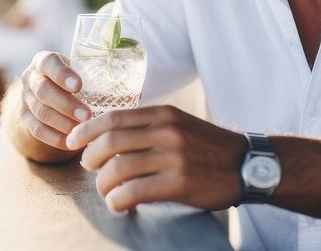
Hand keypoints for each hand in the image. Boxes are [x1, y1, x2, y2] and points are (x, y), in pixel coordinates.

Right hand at [18, 51, 92, 150]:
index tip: (79, 85)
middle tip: (87, 115)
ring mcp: (25, 100)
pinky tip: (72, 143)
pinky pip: (38, 131)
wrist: (47, 96)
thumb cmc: (74, 80)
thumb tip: (135, 93)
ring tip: (83, 129)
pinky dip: (56, 138)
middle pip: (43, 91)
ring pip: (40, 112)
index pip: (48, 63)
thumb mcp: (82, 72)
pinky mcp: (25, 120)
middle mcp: (31, 78)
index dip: (62, 74)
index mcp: (45, 61)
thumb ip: (99, 78)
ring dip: (63, 123)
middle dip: (66, 104)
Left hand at [66, 105, 247, 212]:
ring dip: (103, 186)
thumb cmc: (209, 149)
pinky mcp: (178, 183)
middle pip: (108, 142)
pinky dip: (117, 202)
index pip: (113, 117)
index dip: (86, 131)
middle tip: (92, 171)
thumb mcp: (182, 126)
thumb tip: (107, 138)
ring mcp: (174, 157)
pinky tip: (123, 206)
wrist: (247, 165)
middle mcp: (168, 131)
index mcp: (166, 115)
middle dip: (90, 160)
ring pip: (116, 170)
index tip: (73, 142)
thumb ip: (150, 127)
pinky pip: (131, 193)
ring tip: (109, 193)